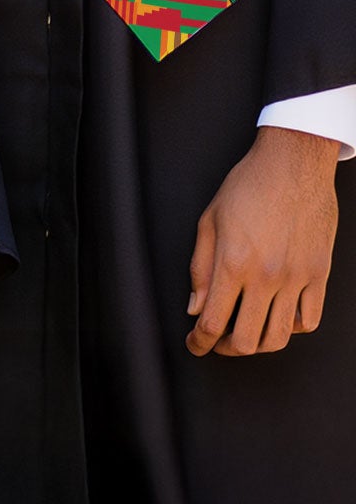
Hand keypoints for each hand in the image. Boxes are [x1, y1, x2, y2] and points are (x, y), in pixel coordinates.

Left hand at [187, 124, 338, 356]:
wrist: (293, 165)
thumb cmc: (247, 186)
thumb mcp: (209, 220)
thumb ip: (200, 268)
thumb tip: (195, 307)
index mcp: (233, 262)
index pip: (213, 321)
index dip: (199, 341)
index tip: (194, 345)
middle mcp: (267, 277)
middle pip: (247, 340)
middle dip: (225, 349)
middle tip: (215, 342)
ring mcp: (297, 279)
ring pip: (280, 337)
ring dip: (258, 345)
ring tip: (244, 336)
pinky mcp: (319, 276)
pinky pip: (309, 320)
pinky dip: (291, 328)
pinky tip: (277, 318)